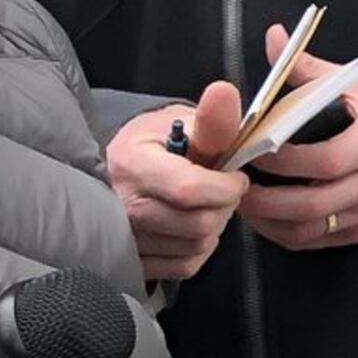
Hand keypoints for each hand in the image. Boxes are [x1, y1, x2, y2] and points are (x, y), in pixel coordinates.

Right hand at [109, 82, 249, 280]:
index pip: (189, 189)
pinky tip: (194, 226)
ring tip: (205, 205)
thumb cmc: (158, 144)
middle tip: (222, 190)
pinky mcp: (134, 261)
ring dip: (214, 226)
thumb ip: (211, 120)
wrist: (120, 170)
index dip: (227, 187)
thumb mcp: (182, 122)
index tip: (236, 177)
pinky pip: (185, 265)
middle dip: (225, 206)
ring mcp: (124, 238)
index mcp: (132, 164)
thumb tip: (224, 93)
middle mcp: (122, 206)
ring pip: (196, 246)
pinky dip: (200, 248)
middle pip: (199, 223)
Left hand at [242, 27, 357, 254]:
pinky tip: (266, 216)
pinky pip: (318, 242)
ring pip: (309, 230)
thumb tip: (272, 37)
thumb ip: (311, 67)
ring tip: (241, 202)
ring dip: (268, 221)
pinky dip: (285, 233)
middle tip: (231, 184)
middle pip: (310, 205)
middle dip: (263, 200)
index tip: (247, 149)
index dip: (281, 161)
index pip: (323, 160)